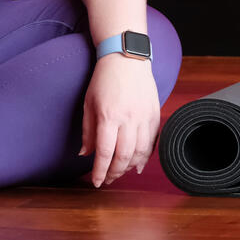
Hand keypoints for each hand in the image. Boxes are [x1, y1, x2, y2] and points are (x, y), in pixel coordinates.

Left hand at [79, 53, 160, 186]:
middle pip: (123, 156)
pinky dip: (146, 156)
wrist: (127, 58)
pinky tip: (138, 165)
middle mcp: (128, 118)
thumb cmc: (104, 79)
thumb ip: (88, 131)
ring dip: (129, 167)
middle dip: (114, 173)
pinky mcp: (155, 114)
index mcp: (108, 116)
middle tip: (107, 180)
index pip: (104, 152)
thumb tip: (85, 155)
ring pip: (140, 152)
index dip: (99, 171)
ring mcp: (144, 116)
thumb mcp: (89, 103)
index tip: (96, 181)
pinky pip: (152, 142)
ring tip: (120, 173)